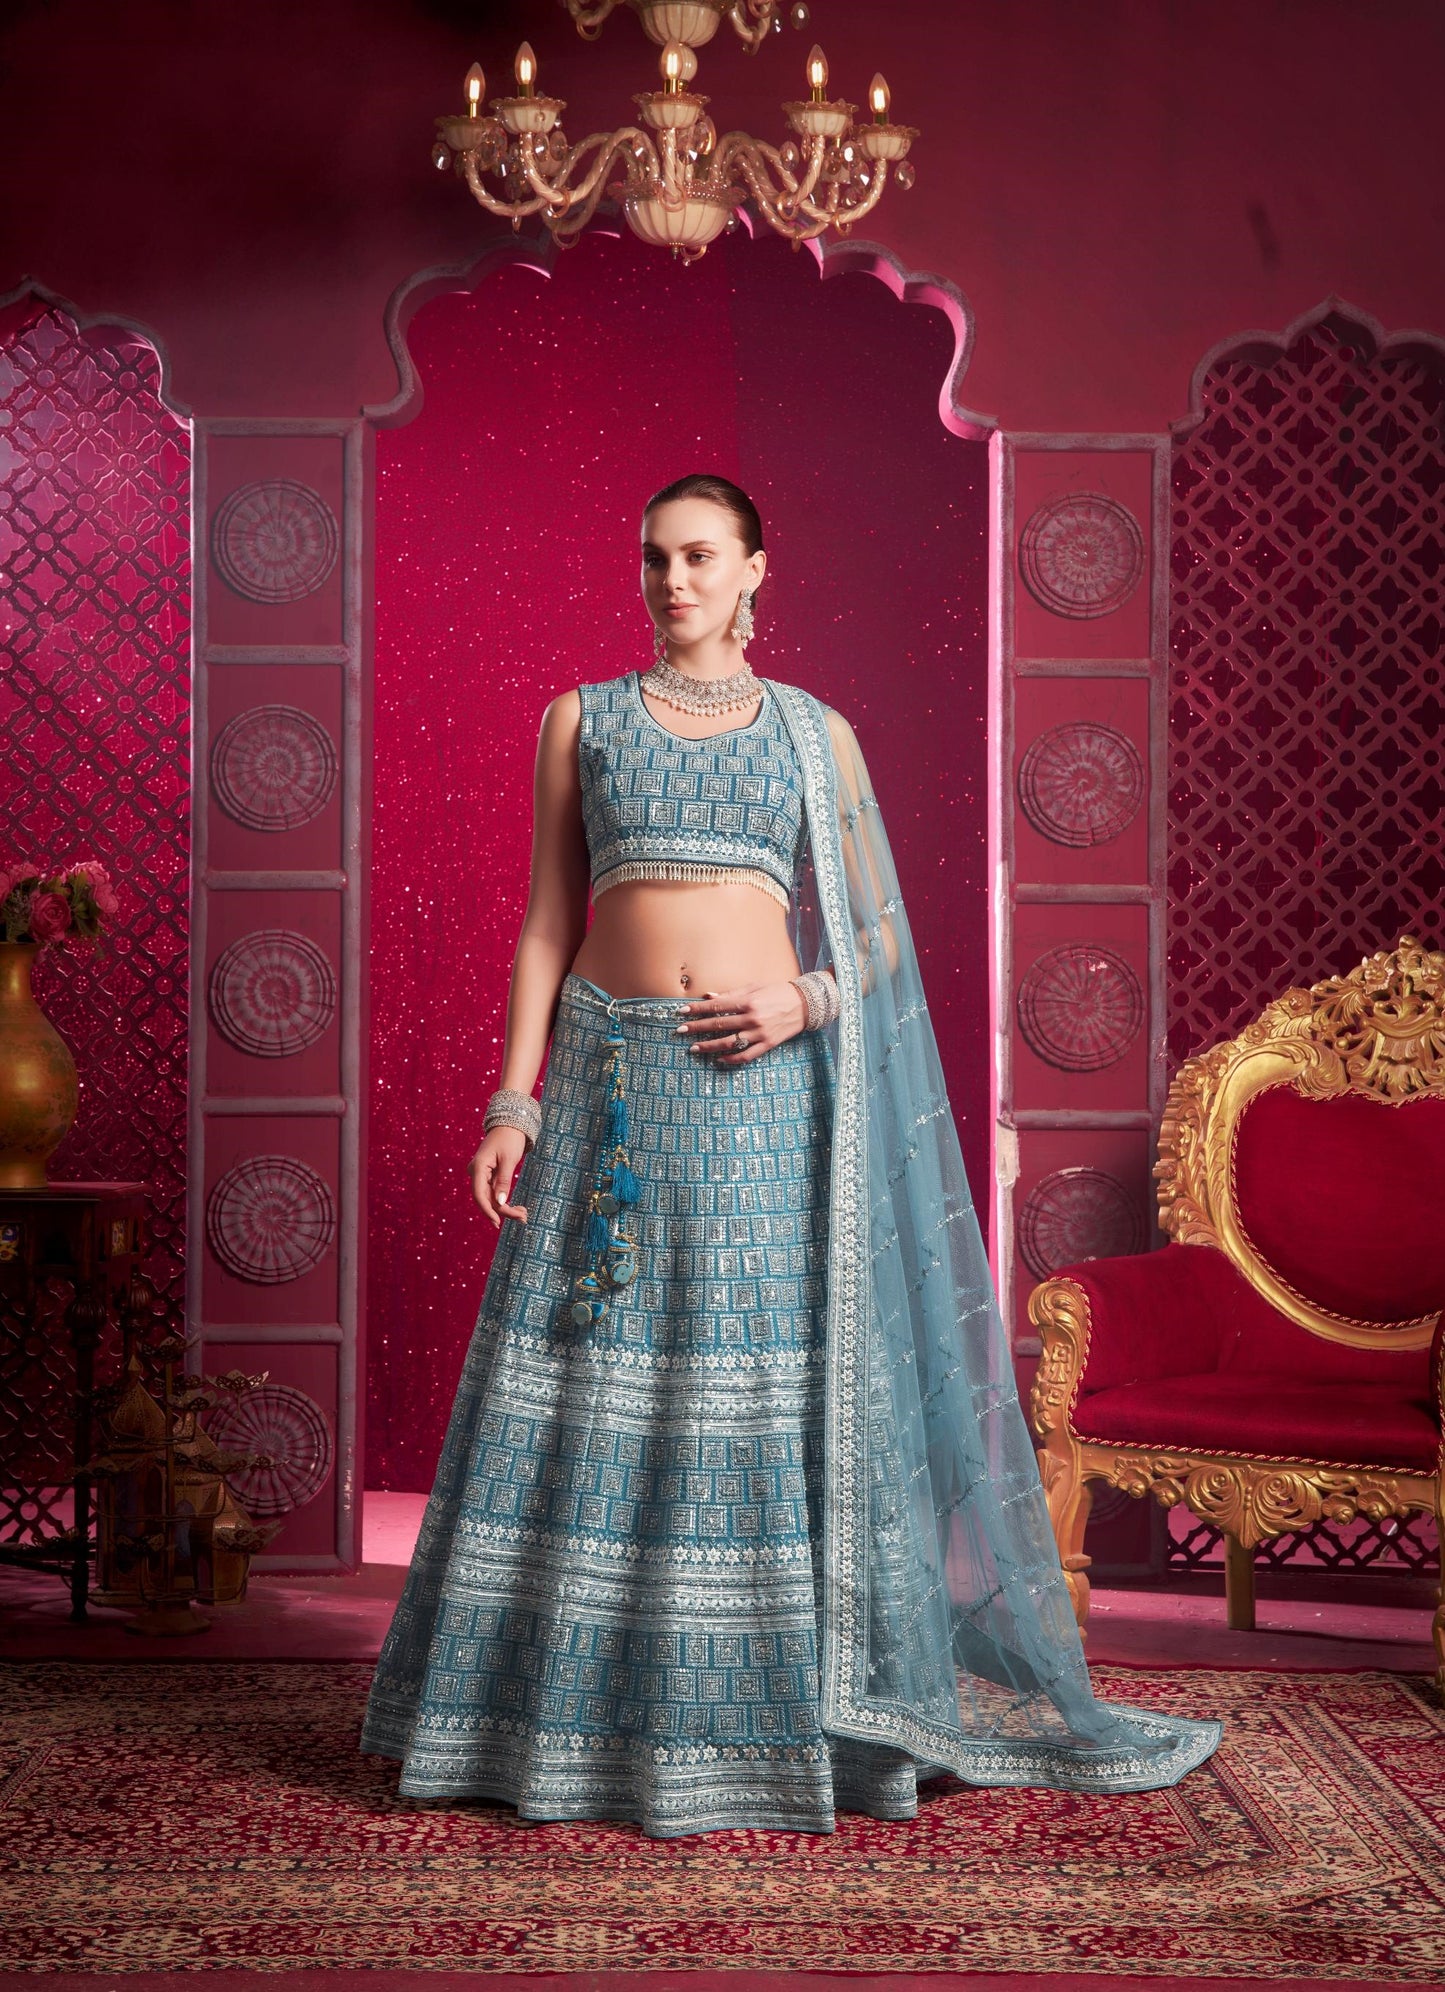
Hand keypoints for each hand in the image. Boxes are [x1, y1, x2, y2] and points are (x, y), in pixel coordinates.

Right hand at [470, 1126, 529, 1228]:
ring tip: (524, 1215)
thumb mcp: (509, 1159)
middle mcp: (477, 1173)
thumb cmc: (510, 1138)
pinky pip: (494, 1192)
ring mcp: (482, 1175)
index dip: (487, 1210)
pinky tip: (518, 1208)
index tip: (498, 1223)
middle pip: (486, 1198)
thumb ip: (503, 1181)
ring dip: (506, 1208)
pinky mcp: (488, 1176)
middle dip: (503, 1211)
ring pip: (491, 1198)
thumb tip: (500, 1202)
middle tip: (523, 1218)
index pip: (479, 1194)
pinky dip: (505, 1201)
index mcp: (478, 1167)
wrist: (510, 1124)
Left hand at [676, 979, 809, 1065]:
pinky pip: (746, 1055)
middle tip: (680, 1031)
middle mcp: (752, 1018)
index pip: (716, 1006)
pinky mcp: (768, 1044)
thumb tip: (708, 996)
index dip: (697, 1009)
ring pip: (729, 1042)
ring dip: (709, 1046)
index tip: (681, 1012)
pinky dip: (731, 1059)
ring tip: (694, 1048)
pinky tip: (719, 1059)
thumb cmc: (778, 991)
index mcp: (748, 1001)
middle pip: (718, 1024)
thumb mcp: (755, 987)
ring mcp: (760, 1033)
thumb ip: (731, 993)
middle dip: (697, 1028)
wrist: (805, 1004)